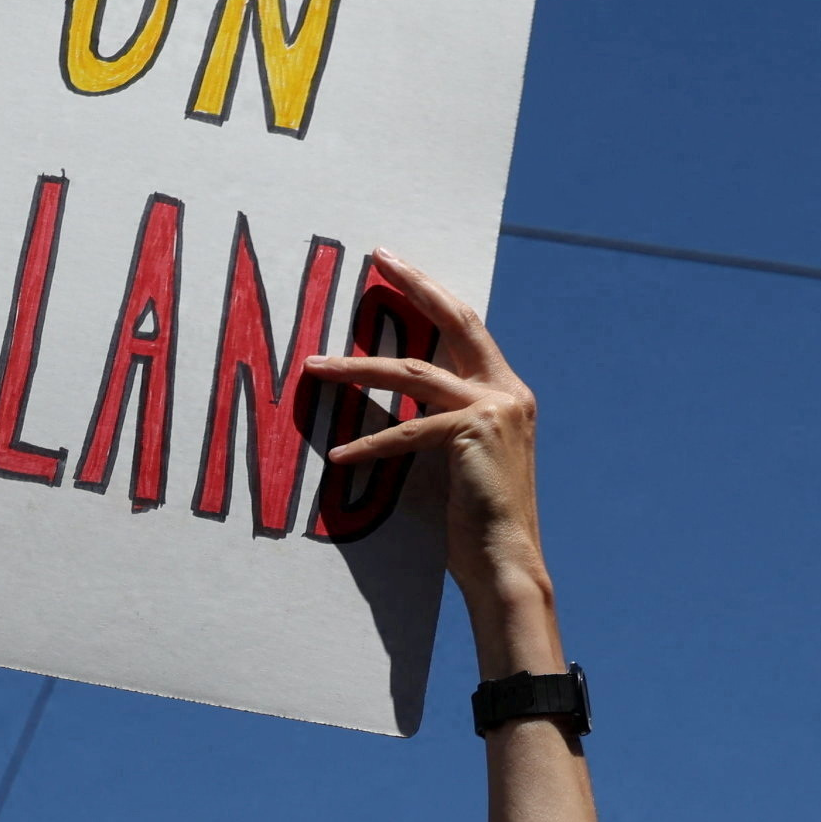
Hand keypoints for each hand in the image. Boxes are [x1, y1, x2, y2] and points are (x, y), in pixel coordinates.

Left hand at [309, 252, 546, 639]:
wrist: (506, 563)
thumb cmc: (476, 523)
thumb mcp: (453, 460)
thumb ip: (431, 424)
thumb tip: (384, 406)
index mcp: (506, 394)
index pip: (466, 327)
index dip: (431, 293)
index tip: (396, 266)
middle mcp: (507, 392)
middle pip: (455, 319)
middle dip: (414, 284)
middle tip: (377, 258)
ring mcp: (494, 409)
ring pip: (412, 374)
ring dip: (356, 369)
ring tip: (313, 367)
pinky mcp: (472, 433)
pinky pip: (405, 432)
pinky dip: (369, 445)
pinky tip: (339, 457)